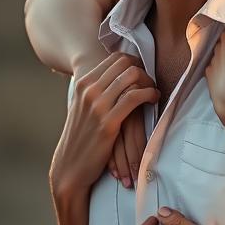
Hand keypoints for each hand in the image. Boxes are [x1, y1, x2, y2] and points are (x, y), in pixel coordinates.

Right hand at [75, 51, 150, 189]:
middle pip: (125, 63)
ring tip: (153, 93)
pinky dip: (148, 94)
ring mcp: (97, 105)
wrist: (70, 167)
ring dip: (149, 81)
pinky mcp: (108, 122)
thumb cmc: (81, 139)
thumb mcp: (84, 109)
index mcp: (83, 84)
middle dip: (144, 70)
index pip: (115, 58)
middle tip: (151, 83)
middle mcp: (89, 90)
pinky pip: (134, 97)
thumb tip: (115, 82)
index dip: (135, 63)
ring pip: (131, 76)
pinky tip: (153, 99)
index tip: (143, 75)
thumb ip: (96, 93)